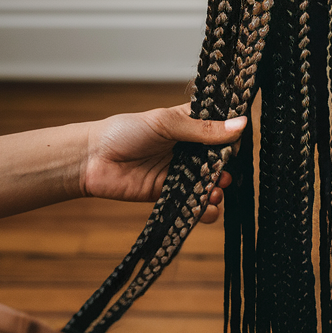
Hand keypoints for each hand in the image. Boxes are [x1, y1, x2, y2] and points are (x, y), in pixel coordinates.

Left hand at [81, 104, 246, 215]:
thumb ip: (202, 129)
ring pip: (207, 182)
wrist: (92, 160)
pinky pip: (192, 203)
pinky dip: (204, 208)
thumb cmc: (125, 131)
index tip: (237, 144)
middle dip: (225, 168)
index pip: (219, 128)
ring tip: (215, 191)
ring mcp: (178, 172)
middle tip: (224, 172)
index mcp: (188, 124)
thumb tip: (240, 125)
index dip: (231, 136)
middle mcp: (186, 148)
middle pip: (217, 159)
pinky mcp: (168, 194)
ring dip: (216, 189)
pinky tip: (207, 208)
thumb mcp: (166, 124)